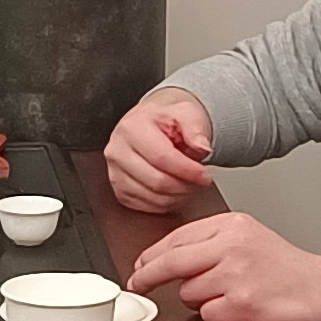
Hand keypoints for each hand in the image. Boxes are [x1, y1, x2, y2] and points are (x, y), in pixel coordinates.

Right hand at [104, 88, 218, 214]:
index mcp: (132, 128)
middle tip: (200, 182)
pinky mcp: (119, 190)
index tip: (205, 175)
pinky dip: (165, 204)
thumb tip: (202, 147)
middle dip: (185, 186)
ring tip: (190, 185)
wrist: (153, 126)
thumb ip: (196, 129)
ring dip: (177, 197)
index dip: (188, 171)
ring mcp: (115, 172)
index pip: (162, 158)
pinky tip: (175, 192)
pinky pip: (145, 207)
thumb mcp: (187, 114)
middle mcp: (118, 151)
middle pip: (156, 181)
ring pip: (152, 197)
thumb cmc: (168, 122)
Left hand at [130, 210, 320, 320]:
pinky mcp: (242, 305)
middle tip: (138, 285)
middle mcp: (233, 246)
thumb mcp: (248, 236)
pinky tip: (239, 307)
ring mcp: (237, 276)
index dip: (151, 256)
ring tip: (230, 294)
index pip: (177, 238)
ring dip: (199, 299)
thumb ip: (210, 240)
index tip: (139, 266)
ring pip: (188, 293)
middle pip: (172, 263)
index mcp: (232, 224)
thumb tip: (163, 256)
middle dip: (148, 277)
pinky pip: (207, 315)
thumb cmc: (285, 267)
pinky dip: (217, 316)